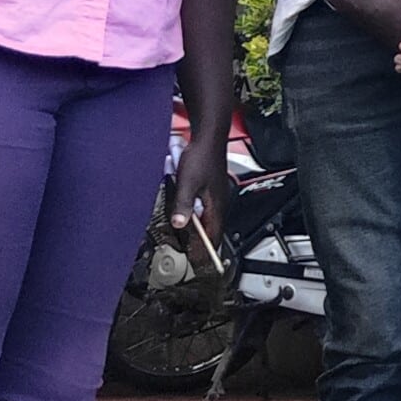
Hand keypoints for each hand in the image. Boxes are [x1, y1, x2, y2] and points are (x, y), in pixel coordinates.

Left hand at [170, 134, 230, 267]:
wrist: (207, 138)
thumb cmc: (202, 157)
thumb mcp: (187, 184)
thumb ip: (184, 206)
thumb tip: (180, 224)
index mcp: (217, 205)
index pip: (214, 236)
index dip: (206, 250)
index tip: (198, 261)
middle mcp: (219, 203)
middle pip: (210, 229)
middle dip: (199, 241)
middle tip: (187, 251)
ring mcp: (215, 196)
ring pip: (206, 218)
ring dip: (195, 226)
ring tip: (184, 232)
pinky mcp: (210, 189)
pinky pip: (203, 208)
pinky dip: (194, 214)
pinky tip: (184, 210)